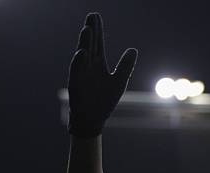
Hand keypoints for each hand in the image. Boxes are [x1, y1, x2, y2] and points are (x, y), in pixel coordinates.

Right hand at [68, 13, 137, 137]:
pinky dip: (79, 62)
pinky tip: (83, 52)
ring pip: (82, 55)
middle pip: (89, 45)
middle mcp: (87, 66)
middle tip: (92, 16)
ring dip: (84, 42)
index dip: (97, 30)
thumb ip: (125, 66)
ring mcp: (81, 74)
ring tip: (87, 29)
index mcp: (98, 64)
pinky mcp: (76, 84)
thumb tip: (133, 49)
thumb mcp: (119, 82)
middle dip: (91, 31)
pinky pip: (77, 71)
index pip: (97, 43)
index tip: (96, 16)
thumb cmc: (104, 101)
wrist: (93, 119)